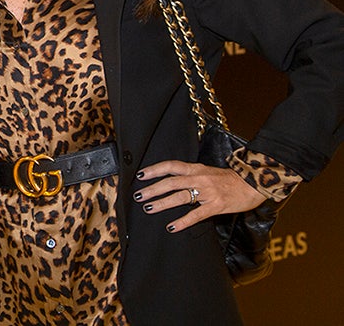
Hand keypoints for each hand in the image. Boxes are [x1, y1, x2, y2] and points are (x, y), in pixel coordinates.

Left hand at [134, 160, 267, 232]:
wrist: (253, 183)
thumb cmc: (230, 179)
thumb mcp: (208, 171)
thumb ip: (192, 175)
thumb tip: (173, 180)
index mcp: (196, 168)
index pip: (171, 166)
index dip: (155, 170)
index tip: (141, 175)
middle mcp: (199, 178)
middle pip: (170, 182)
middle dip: (152, 189)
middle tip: (139, 195)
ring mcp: (207, 192)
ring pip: (179, 197)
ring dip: (162, 203)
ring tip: (148, 208)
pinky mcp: (216, 206)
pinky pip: (196, 215)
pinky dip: (182, 221)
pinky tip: (172, 226)